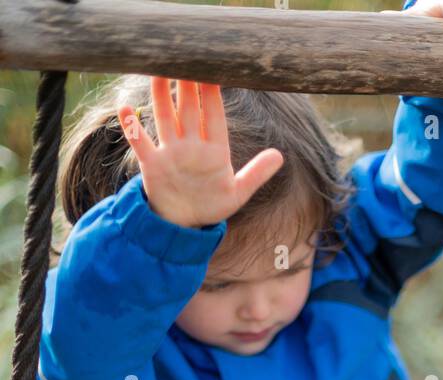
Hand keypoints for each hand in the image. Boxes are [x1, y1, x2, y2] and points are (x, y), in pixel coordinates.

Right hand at [117, 77, 283, 228]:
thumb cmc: (211, 205)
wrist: (184, 225)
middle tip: (185, 54)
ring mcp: (171, 152)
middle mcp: (191, 145)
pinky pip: (140, 143)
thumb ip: (257, 174)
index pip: (214, 115)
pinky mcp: (152, 165)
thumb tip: (280, 156)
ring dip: (161, 96)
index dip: (213, 93)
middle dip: (187, 85)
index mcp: (214, 150)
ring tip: (158, 71)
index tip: (214, 68)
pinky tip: (125, 110)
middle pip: (189, 109)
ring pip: (165, 118)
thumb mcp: (238, 193)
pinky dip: (132, 128)